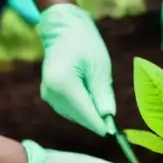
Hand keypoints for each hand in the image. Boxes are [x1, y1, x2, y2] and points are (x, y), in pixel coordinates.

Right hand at [38, 3, 115, 135]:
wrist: (64, 30)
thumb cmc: (85, 43)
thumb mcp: (100, 68)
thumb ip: (103, 95)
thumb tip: (109, 118)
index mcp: (63, 83)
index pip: (85, 113)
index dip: (101, 125)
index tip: (114, 133)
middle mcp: (51, 92)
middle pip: (80, 117)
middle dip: (97, 118)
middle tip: (112, 117)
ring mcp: (47, 95)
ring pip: (75, 115)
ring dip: (90, 113)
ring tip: (98, 93)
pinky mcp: (48, 95)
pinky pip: (69, 109)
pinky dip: (82, 108)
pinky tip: (89, 95)